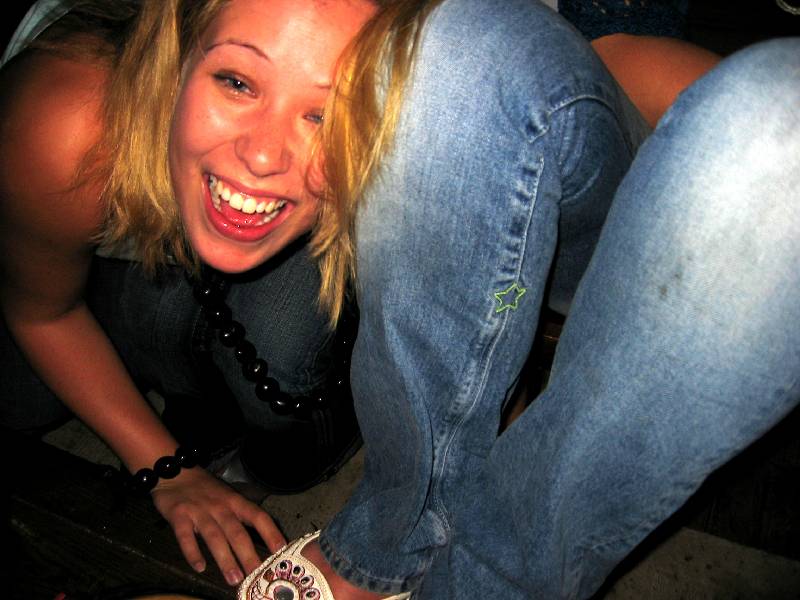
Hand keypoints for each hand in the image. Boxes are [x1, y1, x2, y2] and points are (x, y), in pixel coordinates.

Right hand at [151, 467, 286, 585]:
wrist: (176, 473)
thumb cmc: (206, 490)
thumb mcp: (228, 497)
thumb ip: (240, 516)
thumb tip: (259, 542)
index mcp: (236, 502)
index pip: (258, 517)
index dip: (270, 533)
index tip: (280, 551)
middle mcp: (220, 507)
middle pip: (237, 532)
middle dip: (248, 555)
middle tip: (256, 574)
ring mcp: (200, 511)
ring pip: (215, 537)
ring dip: (225, 559)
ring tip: (234, 578)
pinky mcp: (179, 515)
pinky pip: (186, 536)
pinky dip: (193, 552)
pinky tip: (200, 567)